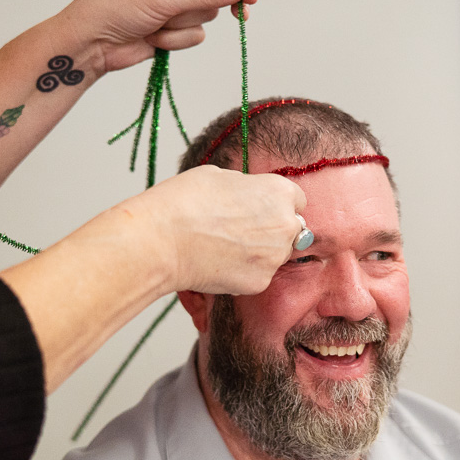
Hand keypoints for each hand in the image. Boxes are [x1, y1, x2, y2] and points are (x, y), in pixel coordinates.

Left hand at [56, 0, 258, 77]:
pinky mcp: (177, 26)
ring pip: (208, 14)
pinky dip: (177, 40)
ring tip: (158, 23)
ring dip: (184, 24)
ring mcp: (179, 2)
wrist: (93, 43)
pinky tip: (154, 37)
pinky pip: (197, 34)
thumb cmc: (116, 7)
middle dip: (215, 3)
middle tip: (241, 14)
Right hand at [124, 165, 304, 294]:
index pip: (297, 200)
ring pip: (276, 255)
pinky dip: (243, 271)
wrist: (162, 239)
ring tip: (224, 246)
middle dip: (273, 229)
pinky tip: (219, 261)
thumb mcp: (220, 176)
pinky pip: (258, 275)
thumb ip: (247, 188)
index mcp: (280, 192)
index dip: (276, 203)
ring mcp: (274, 257)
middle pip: (291, 230)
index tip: (261, 208)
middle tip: (240, 230)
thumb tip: (250, 196)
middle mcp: (286, 225)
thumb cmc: (184, 201)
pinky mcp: (260, 282)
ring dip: (260, 252)